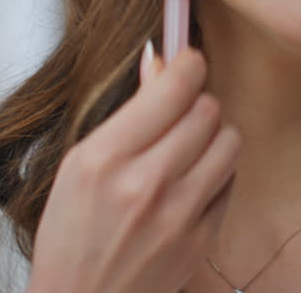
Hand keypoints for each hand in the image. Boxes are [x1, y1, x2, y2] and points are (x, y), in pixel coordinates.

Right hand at [26, 44, 240, 292]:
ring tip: (190, 145)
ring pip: (229, 141)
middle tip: (182, 109)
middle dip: (197, 101)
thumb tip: (160, 64)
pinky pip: (230, 181)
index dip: (188, 65)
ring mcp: (178, 215)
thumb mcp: (80, 163)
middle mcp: (144, 184)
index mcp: (105, 158)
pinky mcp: (201, 239)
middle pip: (207, 110)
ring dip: (214, 134)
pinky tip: (191, 181)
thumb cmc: (71, 234)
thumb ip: (126, 113)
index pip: (172, 89)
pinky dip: (216, 172)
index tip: (189, 61)